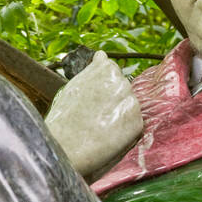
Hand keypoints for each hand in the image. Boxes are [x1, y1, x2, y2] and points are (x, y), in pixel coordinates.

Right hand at [44, 51, 142, 177]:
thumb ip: (93, 71)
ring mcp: (131, 101)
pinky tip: (107, 137)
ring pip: (129, 108)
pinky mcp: (137, 122)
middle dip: (113, 103)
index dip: (102, 90)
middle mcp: (121, 81)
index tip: (91, 102)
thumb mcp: (75, 85)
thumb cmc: (64, 119)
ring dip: (119, 117)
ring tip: (99, 129)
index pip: (112, 73)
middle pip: (123, 91)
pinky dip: (124, 133)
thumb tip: (102, 55)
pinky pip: (133, 126)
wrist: (65, 146)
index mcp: (105, 68)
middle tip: (93, 119)